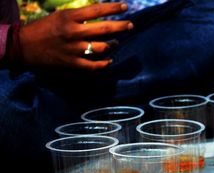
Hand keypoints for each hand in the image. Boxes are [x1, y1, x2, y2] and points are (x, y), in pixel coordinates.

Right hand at [18, 3, 132, 70]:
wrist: (24, 47)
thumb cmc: (44, 29)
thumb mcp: (60, 16)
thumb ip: (79, 17)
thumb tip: (100, 15)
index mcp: (69, 17)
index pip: (97, 10)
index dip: (113, 8)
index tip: (125, 6)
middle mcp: (73, 32)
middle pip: (104, 29)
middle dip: (121, 27)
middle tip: (130, 25)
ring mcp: (74, 49)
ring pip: (102, 48)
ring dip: (113, 45)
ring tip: (116, 43)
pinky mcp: (72, 64)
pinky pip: (95, 66)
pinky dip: (105, 64)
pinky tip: (110, 60)